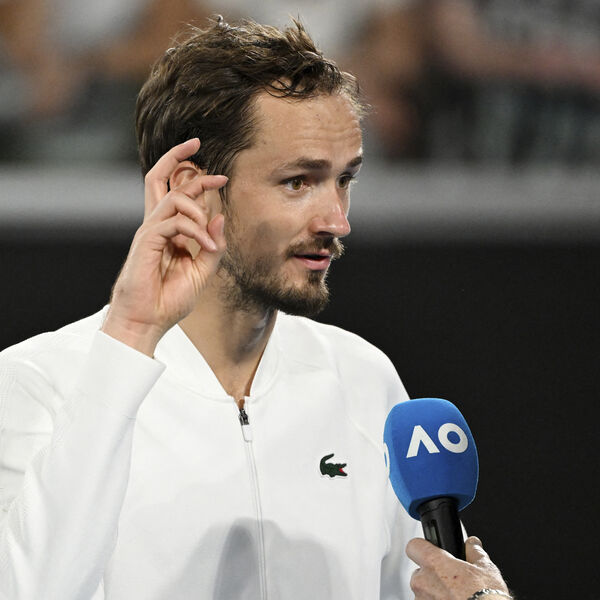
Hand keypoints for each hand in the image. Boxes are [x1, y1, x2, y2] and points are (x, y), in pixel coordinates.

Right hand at [102, 138, 226, 355]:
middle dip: (179, 159)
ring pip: (173, 198)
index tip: (221, 177)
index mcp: (167, 231)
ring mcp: (149, 231)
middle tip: (203, 151)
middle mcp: (155, 225)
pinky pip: (173, 222)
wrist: (148, 321)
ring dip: (199, 209)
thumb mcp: (202, 271)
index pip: (176, 192)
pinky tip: (206, 247)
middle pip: (158, 177)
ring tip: (210, 236)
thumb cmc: (169, 299)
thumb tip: (220, 217)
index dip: (197, 179)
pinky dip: (195, 231)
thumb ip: (212, 245)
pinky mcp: (146, 241)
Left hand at [407, 536, 510, 599]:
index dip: (422, 547)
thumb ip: (474, 552)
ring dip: (434, 593)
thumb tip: (472, 544)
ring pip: (423, 592)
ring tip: (454, 597)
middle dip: (432, 576)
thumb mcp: (486, 570)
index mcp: (434, 563)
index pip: (414, 546)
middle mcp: (422, 582)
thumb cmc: (486, 598)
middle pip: (419, 572)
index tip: (430, 551)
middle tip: (450, 581)